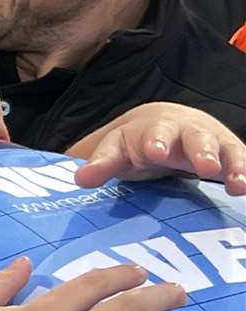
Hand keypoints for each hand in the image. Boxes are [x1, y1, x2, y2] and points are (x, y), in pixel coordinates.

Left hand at [70, 102, 245, 194]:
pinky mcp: (230, 157)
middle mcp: (189, 132)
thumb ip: (101, 164)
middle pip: (197, 138)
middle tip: (205, 168)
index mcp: (156, 129)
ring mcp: (214, 144)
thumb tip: (81, 178)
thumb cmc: (137, 142)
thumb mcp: (116, 150)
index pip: (155, 133)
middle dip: (202, 151)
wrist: (165, 125)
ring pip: (227, 150)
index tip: (154, 153)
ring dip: (235, 166)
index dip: (156, 142)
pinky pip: (243, 163)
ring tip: (238, 185)